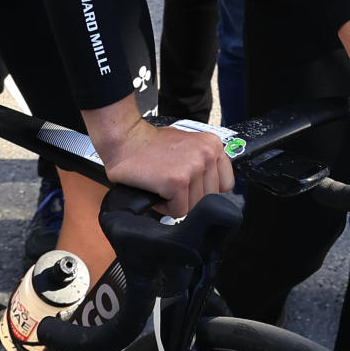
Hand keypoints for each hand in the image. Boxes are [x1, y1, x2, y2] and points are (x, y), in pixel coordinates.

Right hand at [85, 93, 233, 216]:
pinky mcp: (177, 182)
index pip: (225, 185)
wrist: (125, 139)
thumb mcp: (188, 145)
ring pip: (194, 207)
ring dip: (175, 202)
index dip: (205, 190)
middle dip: (188, 197)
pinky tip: (155, 191)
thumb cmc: (151, 144)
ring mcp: (193, 168)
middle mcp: (207, 155)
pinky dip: (164, 206)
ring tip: (161, 185)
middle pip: (209, 199)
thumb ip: (204, 163)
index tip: (190, 186)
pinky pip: (178, 211)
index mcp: (213, 145)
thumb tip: (213, 189)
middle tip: (170, 184)